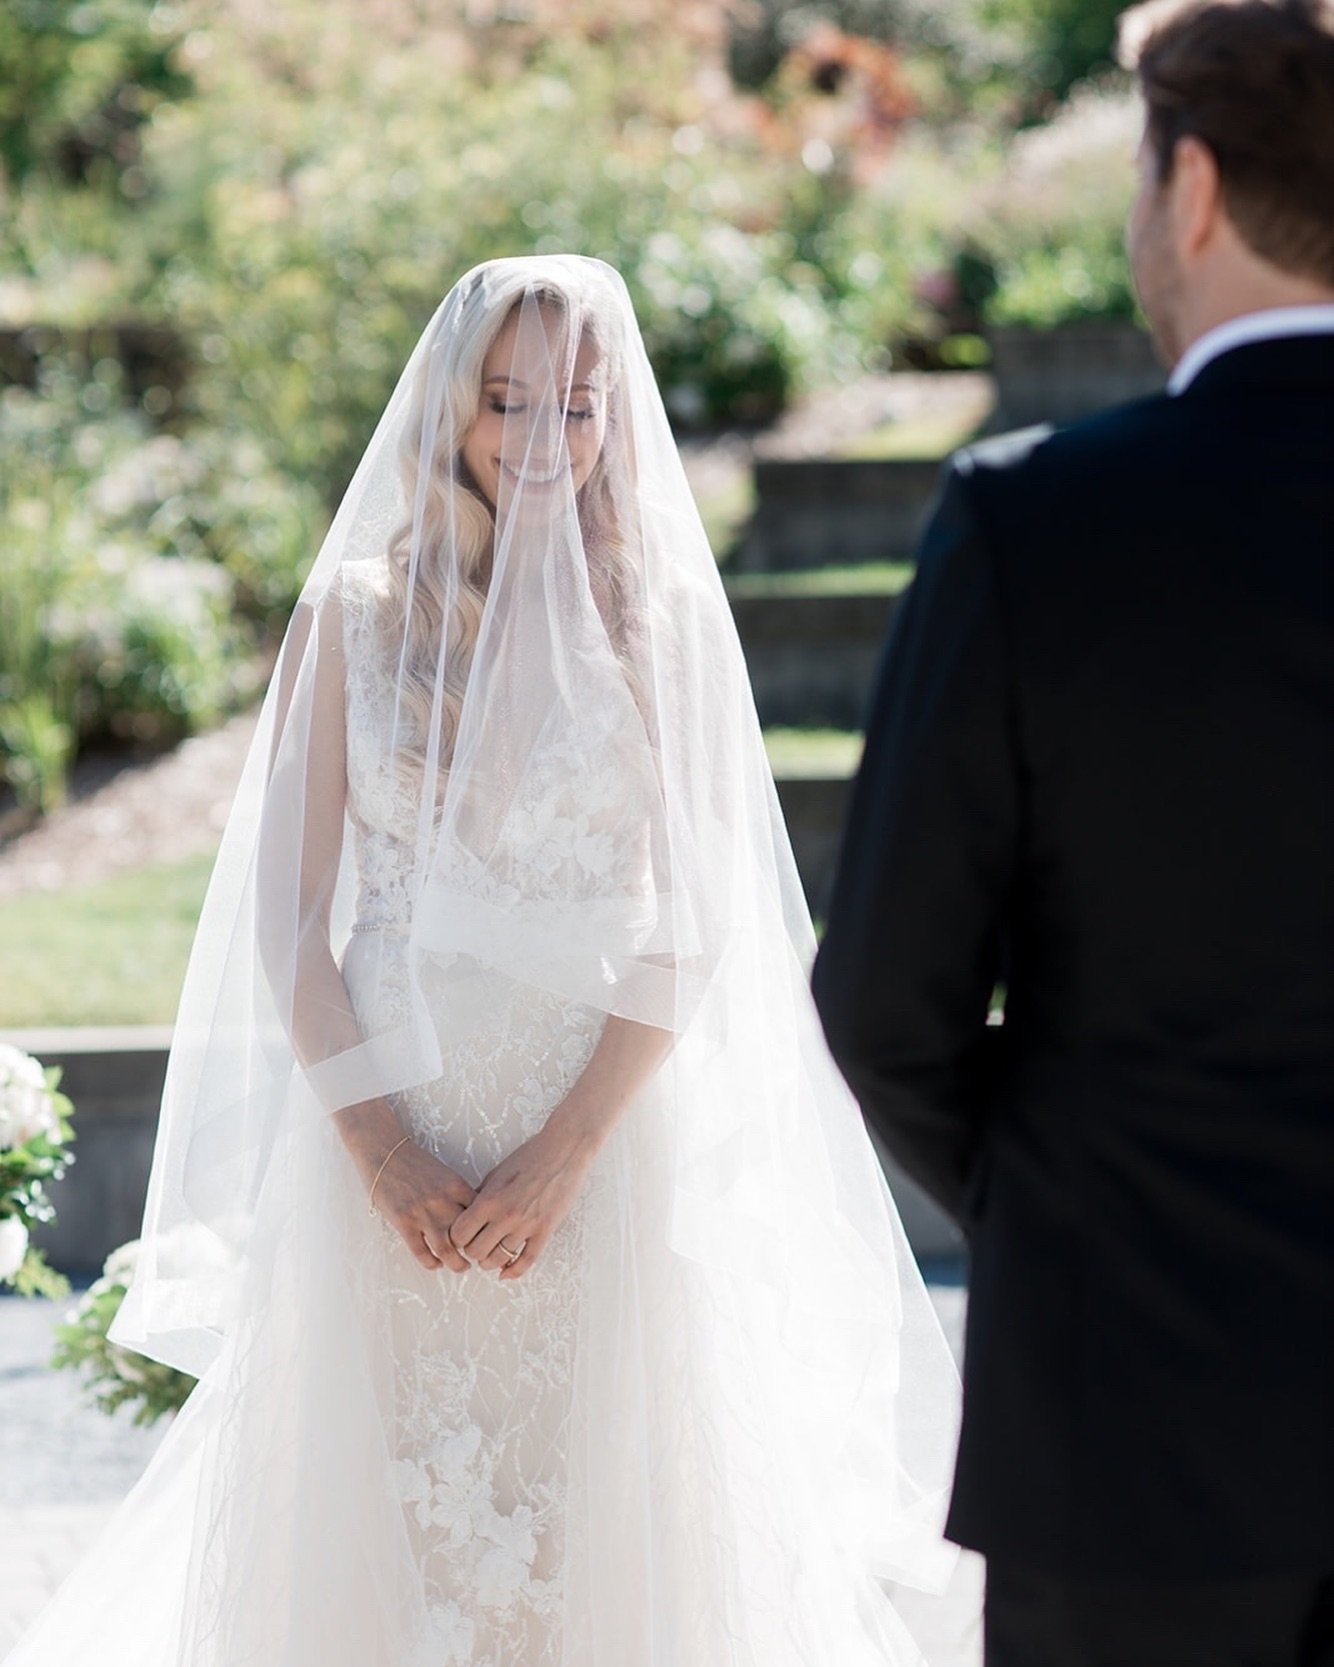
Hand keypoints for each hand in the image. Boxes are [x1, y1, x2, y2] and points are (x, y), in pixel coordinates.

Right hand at [353, 1130, 476, 1272]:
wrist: (384, 1151)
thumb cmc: (415, 1162)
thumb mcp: (444, 1173)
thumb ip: (458, 1193)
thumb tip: (474, 1216)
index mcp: (456, 1186)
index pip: (481, 1214)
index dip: (486, 1229)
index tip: (488, 1238)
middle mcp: (443, 1201)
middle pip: (468, 1235)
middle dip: (476, 1250)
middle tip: (478, 1257)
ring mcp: (423, 1213)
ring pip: (447, 1250)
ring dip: (457, 1264)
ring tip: (461, 1267)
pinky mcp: (404, 1223)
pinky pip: (421, 1252)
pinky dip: (431, 1263)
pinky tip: (436, 1264)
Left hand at [449, 1125, 593, 1279]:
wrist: (564, 1150)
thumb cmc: (530, 1156)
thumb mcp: (497, 1173)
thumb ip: (480, 1196)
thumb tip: (467, 1216)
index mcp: (489, 1199)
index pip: (459, 1234)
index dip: (457, 1237)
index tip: (462, 1236)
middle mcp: (505, 1216)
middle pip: (475, 1251)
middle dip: (472, 1250)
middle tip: (476, 1245)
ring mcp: (526, 1226)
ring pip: (498, 1260)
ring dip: (490, 1262)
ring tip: (490, 1257)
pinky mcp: (545, 1231)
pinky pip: (526, 1261)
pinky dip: (513, 1272)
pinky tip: (505, 1273)